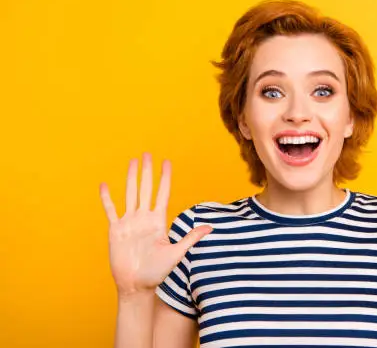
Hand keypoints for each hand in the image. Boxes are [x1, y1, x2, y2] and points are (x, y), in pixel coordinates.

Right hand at [99, 153, 212, 295]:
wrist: (136, 286)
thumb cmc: (157, 272)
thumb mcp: (176, 253)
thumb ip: (190, 238)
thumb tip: (210, 227)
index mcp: (158, 221)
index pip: (162, 194)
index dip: (165, 178)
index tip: (167, 162)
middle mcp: (144, 218)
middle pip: (146, 188)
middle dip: (147, 171)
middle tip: (148, 153)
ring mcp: (129, 222)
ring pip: (130, 194)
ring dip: (130, 178)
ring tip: (131, 162)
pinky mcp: (116, 230)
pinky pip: (111, 210)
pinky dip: (107, 198)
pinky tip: (105, 185)